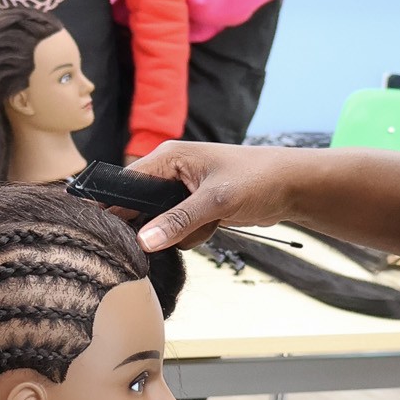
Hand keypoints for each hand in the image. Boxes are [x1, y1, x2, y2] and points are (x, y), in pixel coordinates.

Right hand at [112, 139, 314, 251]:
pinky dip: (193, 234)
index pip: (126, 183)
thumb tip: (144, 242)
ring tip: (206, 224)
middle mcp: (171, 171)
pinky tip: (213, 228)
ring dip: (179, 232)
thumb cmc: (258, 180)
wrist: (292, 187)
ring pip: (160, 222)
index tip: (107, 232)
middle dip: (153, 225)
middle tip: (172, 232)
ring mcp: (183, 190)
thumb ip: (178, 221)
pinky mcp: (194, 206)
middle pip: (139, 205)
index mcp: (169, 157)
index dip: (113, 206)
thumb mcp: (216, 201)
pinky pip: (178, 228)